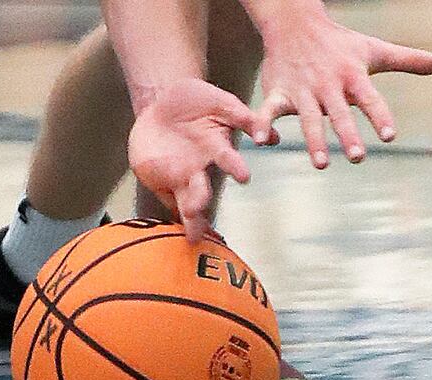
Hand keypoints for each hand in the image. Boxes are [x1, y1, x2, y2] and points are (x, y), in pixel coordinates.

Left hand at [129, 79, 276, 242]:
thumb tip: (273, 138)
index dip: (236, 168)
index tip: (244, 177)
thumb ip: (245, 118)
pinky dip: (168, 210)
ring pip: (184, 200)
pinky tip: (172, 225)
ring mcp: (178, 176)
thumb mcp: (222, 103)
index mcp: (216, 148)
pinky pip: (163, 198)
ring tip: (190, 226)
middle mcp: (199, 168)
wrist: (161, 101)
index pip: (227, 160)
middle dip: (199, 201)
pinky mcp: (157, 179)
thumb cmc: (196, 101)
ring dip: (189, 215)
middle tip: (194, 211)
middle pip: (201, 190)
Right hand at [254, 12, 431, 168]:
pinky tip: (262, 141)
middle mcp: (329, 84)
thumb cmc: (341, 43)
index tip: (390, 136)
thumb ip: (413, 60)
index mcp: (353, 75)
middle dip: (348, 135)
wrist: (295, 23)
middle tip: (359, 157)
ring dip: (314, 140)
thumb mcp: (376, 50)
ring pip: (308, 118)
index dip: (380, 116)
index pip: (371, 98)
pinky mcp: (277, 92)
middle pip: (340, 113)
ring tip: (322, 164)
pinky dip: (263, 124)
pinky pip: (269, 110)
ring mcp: (302, 89)